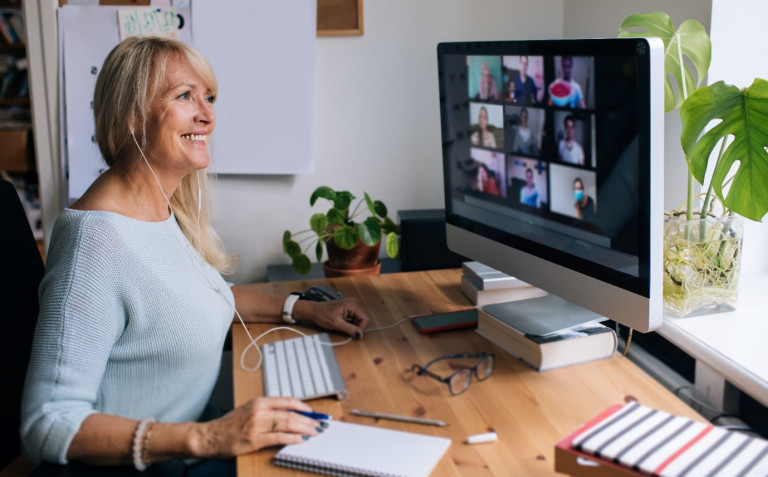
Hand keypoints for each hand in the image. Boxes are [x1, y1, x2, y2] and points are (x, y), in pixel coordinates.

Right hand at [194, 397, 323, 457]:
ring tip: (316, 432)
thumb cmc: (230, 424)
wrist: (210, 436)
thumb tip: (291, 415)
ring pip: (288, 424)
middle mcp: (260, 410)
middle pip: (291, 413)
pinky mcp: (255, 440)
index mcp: (259, 401)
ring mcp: (258, 425)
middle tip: (322, 424)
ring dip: (305, 429)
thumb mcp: (249, 410)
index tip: (316, 413)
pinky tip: (302, 440)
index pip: (288, 401)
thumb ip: (268, 410)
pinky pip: (279, 438)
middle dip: (310, 419)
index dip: (305, 407)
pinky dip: (293, 439)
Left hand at [294, 297, 370, 338]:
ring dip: (353, 325)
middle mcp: (354, 302)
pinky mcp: (349, 308)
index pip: (365, 318)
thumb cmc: (322, 315)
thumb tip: (359, 335)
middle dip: (356, 326)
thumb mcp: (337, 324)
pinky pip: (354, 317)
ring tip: (343, 325)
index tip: (354, 334)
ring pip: (359, 319)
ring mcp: (351, 305)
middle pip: (362, 318)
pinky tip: (343, 323)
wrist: (314, 311)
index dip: (361, 328)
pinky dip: (350, 322)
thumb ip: (350, 329)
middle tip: (346, 329)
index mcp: (352, 304)